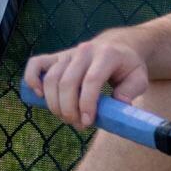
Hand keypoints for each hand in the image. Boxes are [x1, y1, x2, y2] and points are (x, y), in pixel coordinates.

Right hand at [24, 29, 148, 128]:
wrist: (118, 45)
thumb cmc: (128, 66)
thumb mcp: (138, 78)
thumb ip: (130, 91)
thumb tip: (119, 105)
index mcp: (107, 55)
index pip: (91, 80)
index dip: (87, 103)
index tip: (88, 122)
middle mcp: (84, 51)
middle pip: (67, 82)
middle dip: (69, 109)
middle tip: (78, 124)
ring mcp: (68, 53)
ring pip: (51, 78)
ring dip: (54, 103)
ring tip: (66, 118)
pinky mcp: (56, 56)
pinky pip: (36, 64)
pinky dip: (32, 80)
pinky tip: (39, 96)